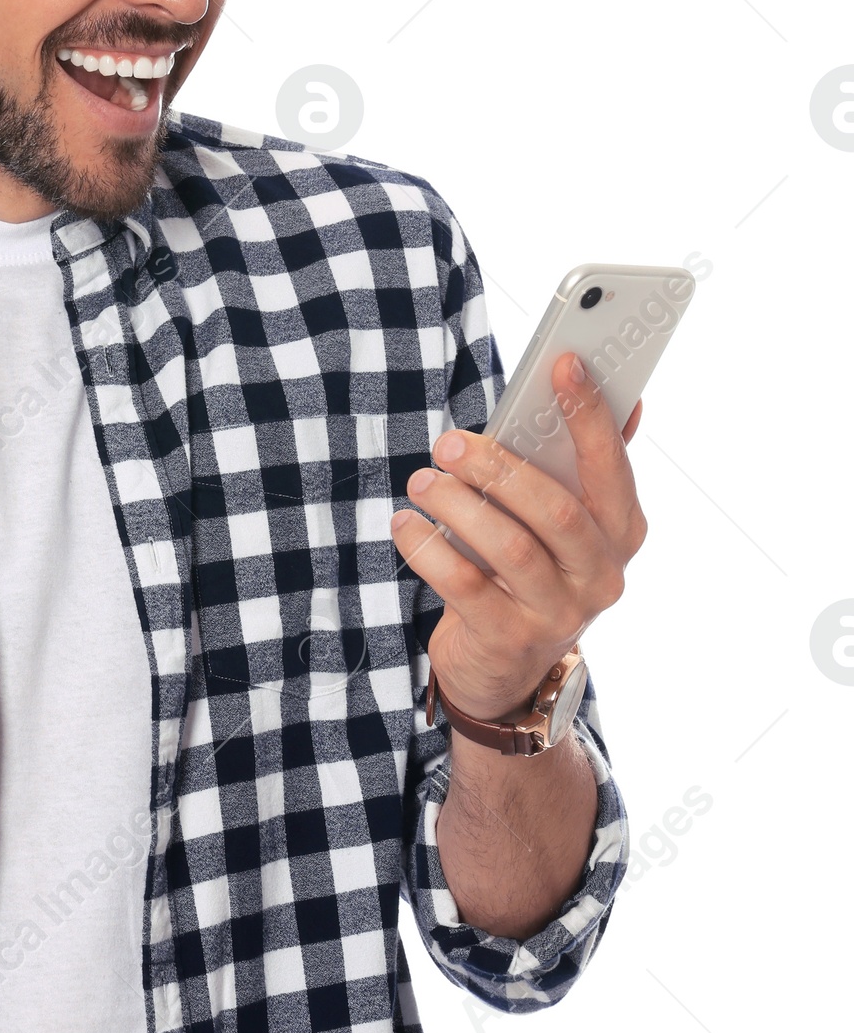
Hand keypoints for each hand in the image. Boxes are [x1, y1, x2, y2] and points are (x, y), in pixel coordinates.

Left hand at [388, 352, 646, 720]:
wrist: (504, 668)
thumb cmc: (528, 570)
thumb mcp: (559, 522)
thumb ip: (580, 465)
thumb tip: (626, 398)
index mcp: (621, 533)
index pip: (612, 467)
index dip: (590, 415)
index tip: (564, 364)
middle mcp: (601, 575)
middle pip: (556, 511)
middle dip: (499, 468)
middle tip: (449, 442)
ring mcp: (558, 612)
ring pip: (509, 547)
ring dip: (457, 504)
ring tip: (421, 481)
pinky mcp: (508, 637)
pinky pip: (464, 584)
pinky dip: (427, 548)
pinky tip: (405, 524)